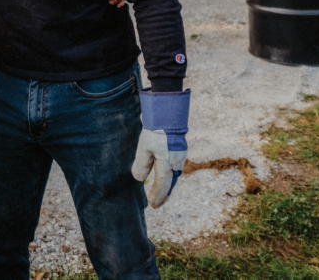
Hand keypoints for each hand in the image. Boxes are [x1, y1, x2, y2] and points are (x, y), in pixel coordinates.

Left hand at [131, 89, 189, 207]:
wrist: (169, 113)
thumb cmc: (156, 130)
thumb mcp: (144, 147)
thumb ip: (141, 164)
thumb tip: (139, 179)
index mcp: (168, 163)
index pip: (162, 184)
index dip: (157, 195)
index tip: (152, 205)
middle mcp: (177, 162)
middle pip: (170, 182)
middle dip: (164, 194)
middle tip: (157, 204)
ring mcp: (180, 156)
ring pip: (174, 176)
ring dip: (167, 186)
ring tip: (162, 194)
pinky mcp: (179, 150)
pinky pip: (174, 168)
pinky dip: (169, 176)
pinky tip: (165, 176)